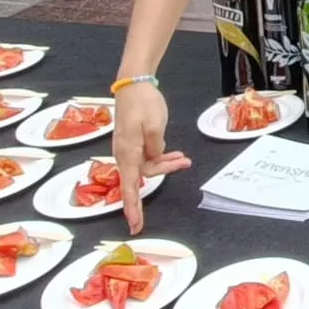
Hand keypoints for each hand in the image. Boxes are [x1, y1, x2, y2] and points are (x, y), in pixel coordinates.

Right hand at [111, 79, 192, 234]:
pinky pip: (147, 156)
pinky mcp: (133, 142)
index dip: (133, 208)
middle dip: (163, 174)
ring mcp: (128, 148)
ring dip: (165, 163)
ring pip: (147, 166)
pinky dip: (161, 156)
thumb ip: (156, 147)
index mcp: (127, 153)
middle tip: (184, 162)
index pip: (129, 187)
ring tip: (184, 157)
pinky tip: (174, 153)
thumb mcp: (154, 125)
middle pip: (143, 176)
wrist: (133, 83)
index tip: (135, 225)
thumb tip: (155, 158)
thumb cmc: (142, 103)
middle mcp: (124, 154)